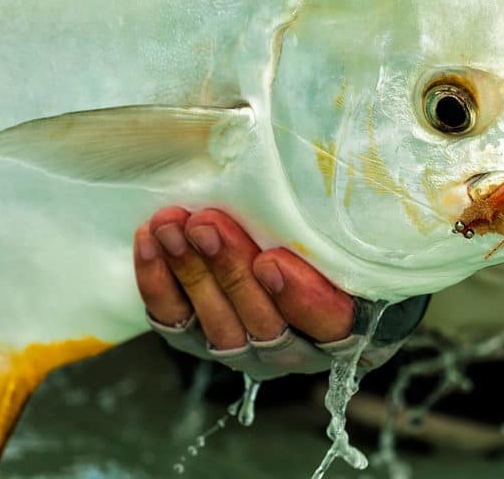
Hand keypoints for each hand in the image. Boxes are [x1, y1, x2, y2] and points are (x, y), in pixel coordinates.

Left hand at [133, 206, 358, 377]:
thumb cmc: (337, 228)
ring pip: (220, 328)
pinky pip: (177, 321)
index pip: (332, 322)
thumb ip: (333, 206)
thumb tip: (313, 155)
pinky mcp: (203, 339)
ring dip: (192, 274)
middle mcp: (304, 347)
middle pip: (268, 327)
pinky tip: (150, 241)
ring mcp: (251, 348)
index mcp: (353, 322)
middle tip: (206, 226)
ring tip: (171, 227)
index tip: (272, 260)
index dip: (302, 298)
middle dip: (232, 274)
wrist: (295, 237)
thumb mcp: (347, 218)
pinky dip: (159, 283)